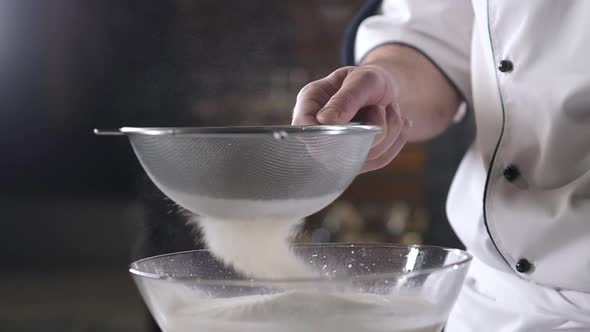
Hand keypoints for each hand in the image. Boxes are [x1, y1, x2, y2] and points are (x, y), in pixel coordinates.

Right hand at [292, 65, 410, 172]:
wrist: (385, 89)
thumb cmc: (369, 80)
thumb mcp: (362, 79)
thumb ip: (345, 99)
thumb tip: (325, 120)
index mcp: (310, 104)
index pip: (304, 129)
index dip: (327, 133)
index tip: (354, 124)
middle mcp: (318, 129)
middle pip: (334, 150)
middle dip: (369, 129)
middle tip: (380, 107)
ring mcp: (335, 148)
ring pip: (362, 156)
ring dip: (388, 132)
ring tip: (388, 109)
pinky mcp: (354, 159)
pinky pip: (378, 161)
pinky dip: (395, 141)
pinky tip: (399, 123)